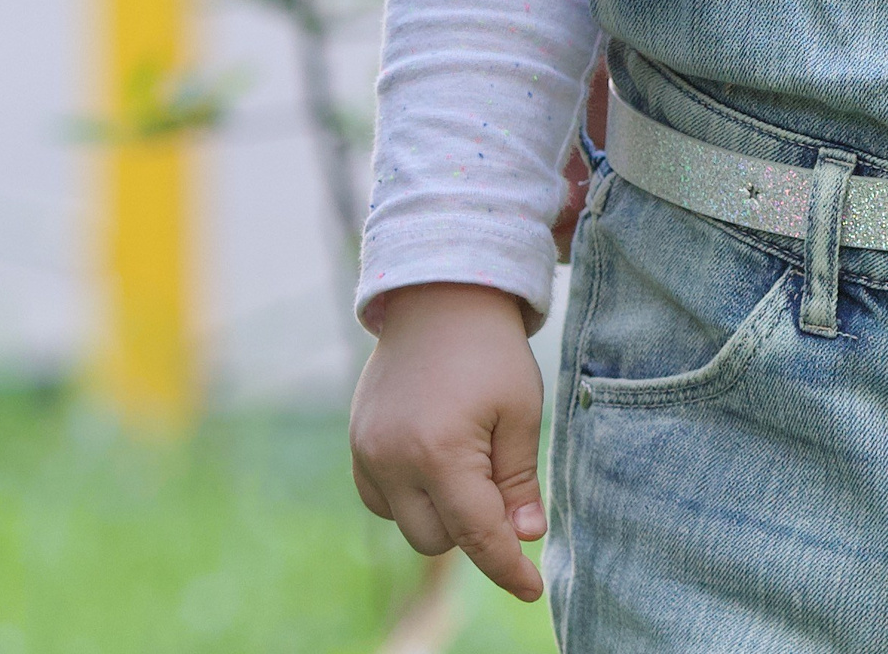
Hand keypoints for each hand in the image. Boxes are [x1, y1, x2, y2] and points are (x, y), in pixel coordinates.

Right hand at [350, 282, 549, 601]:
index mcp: (440, 453)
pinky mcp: (356, 445)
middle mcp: (393, 461)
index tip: (532, 591)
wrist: (440, 296)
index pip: (476, 535)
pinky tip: (435, 456)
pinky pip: (384, 500)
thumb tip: (525, 538)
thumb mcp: (520, 409)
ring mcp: (367, 454)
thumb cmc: (490, 349)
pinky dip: (411, 496)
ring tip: (468, 457)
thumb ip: (518, 480)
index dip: (507, 567)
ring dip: (441, 513)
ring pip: (407, 524)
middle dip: (473, 527)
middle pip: (437, 539)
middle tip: (501, 483)